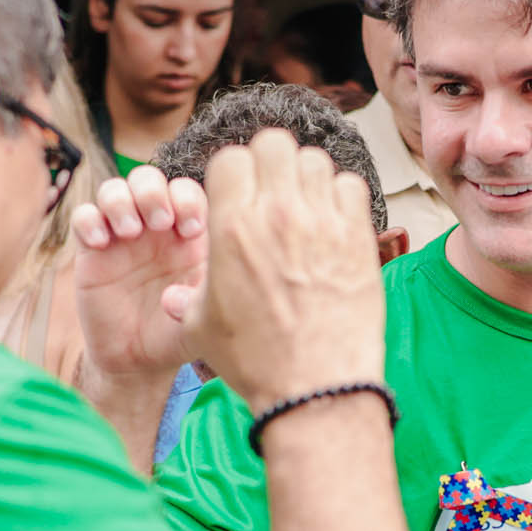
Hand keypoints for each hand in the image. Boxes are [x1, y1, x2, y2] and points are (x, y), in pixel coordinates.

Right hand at [73, 166, 208, 381]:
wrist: (136, 359)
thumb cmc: (175, 334)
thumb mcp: (200, 319)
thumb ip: (201, 298)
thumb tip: (180, 289)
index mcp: (187, 234)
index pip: (188, 192)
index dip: (188, 200)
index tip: (191, 230)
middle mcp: (154, 228)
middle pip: (148, 178)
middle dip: (152, 191)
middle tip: (159, 223)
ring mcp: (121, 235)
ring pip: (114, 189)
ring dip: (121, 200)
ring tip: (129, 232)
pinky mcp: (91, 250)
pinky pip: (83, 217)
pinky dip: (89, 221)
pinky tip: (100, 244)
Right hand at [175, 128, 383, 408]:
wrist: (315, 387)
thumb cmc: (258, 361)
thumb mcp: (201, 328)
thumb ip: (187, 299)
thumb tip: (174, 297)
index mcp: (231, 227)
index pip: (230, 158)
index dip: (232, 174)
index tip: (238, 197)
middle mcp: (277, 214)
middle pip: (274, 143)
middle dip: (270, 162)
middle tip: (273, 191)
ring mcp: (322, 221)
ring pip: (314, 160)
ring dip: (306, 176)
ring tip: (304, 208)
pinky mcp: (358, 236)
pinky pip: (350, 186)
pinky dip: (341, 196)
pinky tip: (333, 224)